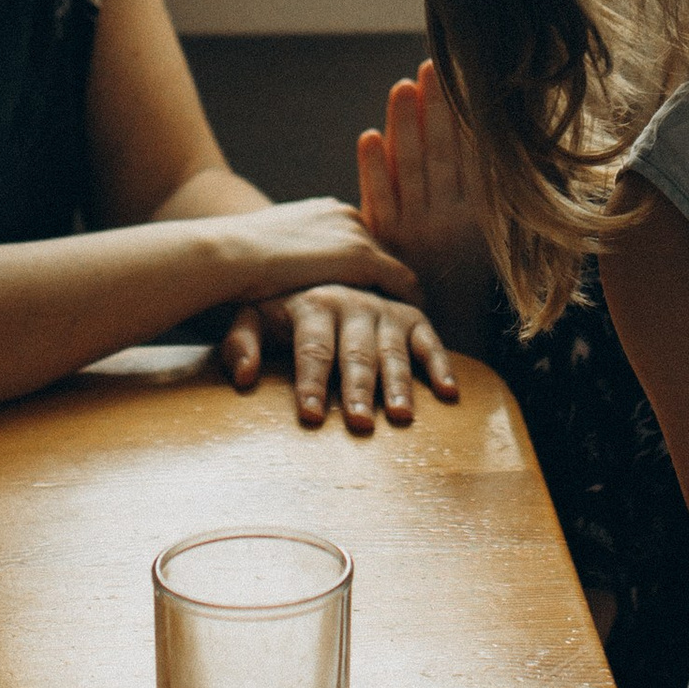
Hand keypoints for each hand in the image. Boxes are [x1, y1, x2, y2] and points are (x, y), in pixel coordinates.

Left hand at [218, 287, 457, 431]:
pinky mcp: (409, 316)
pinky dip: (439, 364)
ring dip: (398, 383)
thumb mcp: (250, 315)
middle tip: (360, 423)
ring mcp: (383, 310)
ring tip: (401, 416)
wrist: (309, 264)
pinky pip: (428, 340)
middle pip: (355, 352)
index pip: (312, 348)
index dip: (311, 383)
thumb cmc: (277, 306)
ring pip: (393, 349)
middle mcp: (352, 303)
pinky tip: (447, 393)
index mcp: (312, 303)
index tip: (312, 416)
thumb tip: (244, 377)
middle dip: (358, 388)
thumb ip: (241, 343)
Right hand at [219, 197, 418, 304]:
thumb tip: (290, 277)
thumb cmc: (235, 259)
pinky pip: (402, 283)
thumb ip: (291, 258)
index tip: (377, 291)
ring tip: (409, 322)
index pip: (361, 241)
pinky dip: (409, 303)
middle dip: (390, 280)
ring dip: (401, 294)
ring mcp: (357, 234)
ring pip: (394, 266)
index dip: (370, 268)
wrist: (229, 253)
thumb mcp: (268, 252)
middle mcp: (348, 215)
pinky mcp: (362, 258)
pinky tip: (411, 325)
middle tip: (401, 309)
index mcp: (326, 211)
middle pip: (383, 251)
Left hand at [357, 61, 495, 352]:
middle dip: (435, 109)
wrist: (454, 337)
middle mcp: (449, 216)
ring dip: (404, 126)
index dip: (462, 115)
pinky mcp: (389, 242)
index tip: (458, 79)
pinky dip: (373, 170)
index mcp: (480, 213)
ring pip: (410, 169)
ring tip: (400, 87)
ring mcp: (417, 229)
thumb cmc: (474, 283)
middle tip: (429, 66)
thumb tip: (520, 150)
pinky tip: (368, 138)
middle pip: (440, 153)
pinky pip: (380, 201)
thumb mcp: (501, 242)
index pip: (469, 153)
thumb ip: (500, 198)